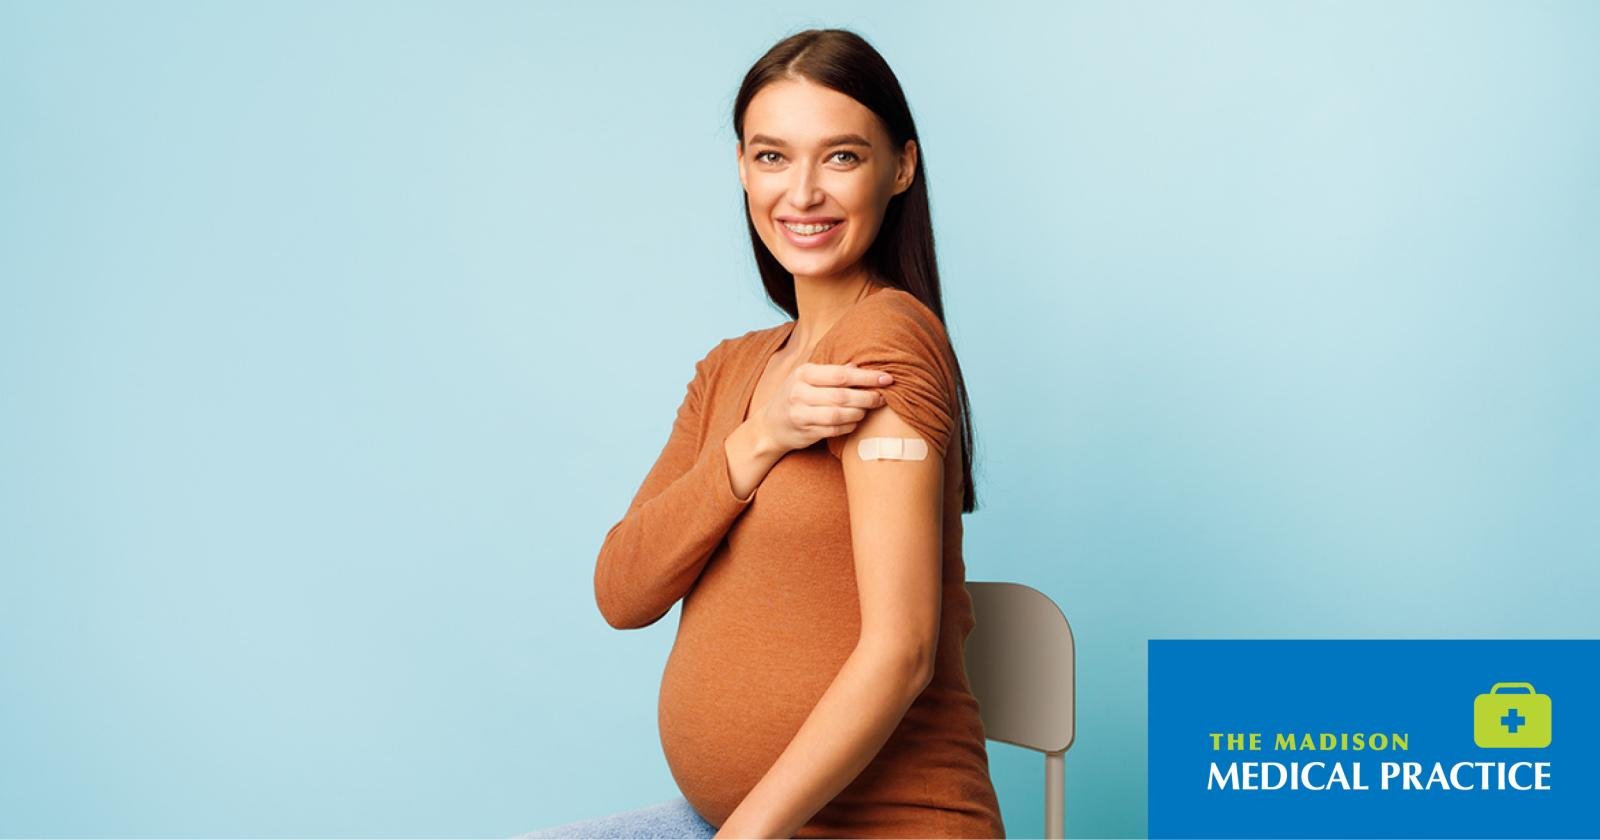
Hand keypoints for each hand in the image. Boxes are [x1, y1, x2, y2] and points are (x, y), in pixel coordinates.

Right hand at [753, 363, 892, 454]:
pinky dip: (849, 425)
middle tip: (882, 398)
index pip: (841, 374)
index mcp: (804, 373)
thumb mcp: (808, 378)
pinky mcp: (805, 431)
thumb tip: (859, 364)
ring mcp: (800, 413)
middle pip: (842, 396)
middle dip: (867, 397)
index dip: (866, 377)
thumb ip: (833, 372)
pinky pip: (834, 429)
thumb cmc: (795, 396)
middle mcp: (799, 392)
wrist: (770, 425)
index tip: (887, 378)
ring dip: (859, 413)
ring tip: (868, 410)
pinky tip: (856, 421)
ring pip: (839, 414)